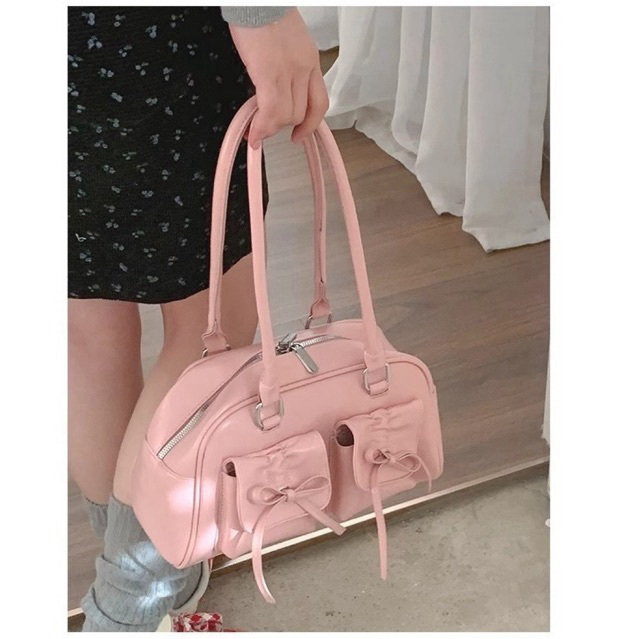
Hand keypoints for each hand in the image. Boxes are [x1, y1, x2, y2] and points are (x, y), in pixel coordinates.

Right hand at [229, 9, 328, 148]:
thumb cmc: (265, 13)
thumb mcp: (288, 42)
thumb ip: (288, 66)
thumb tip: (277, 88)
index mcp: (310, 60)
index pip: (319, 103)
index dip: (310, 125)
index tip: (300, 135)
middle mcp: (304, 68)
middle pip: (300, 114)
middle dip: (282, 126)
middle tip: (266, 127)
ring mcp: (289, 72)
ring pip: (286, 117)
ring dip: (270, 128)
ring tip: (257, 130)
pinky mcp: (269, 73)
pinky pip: (270, 111)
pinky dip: (262, 128)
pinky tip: (254, 134)